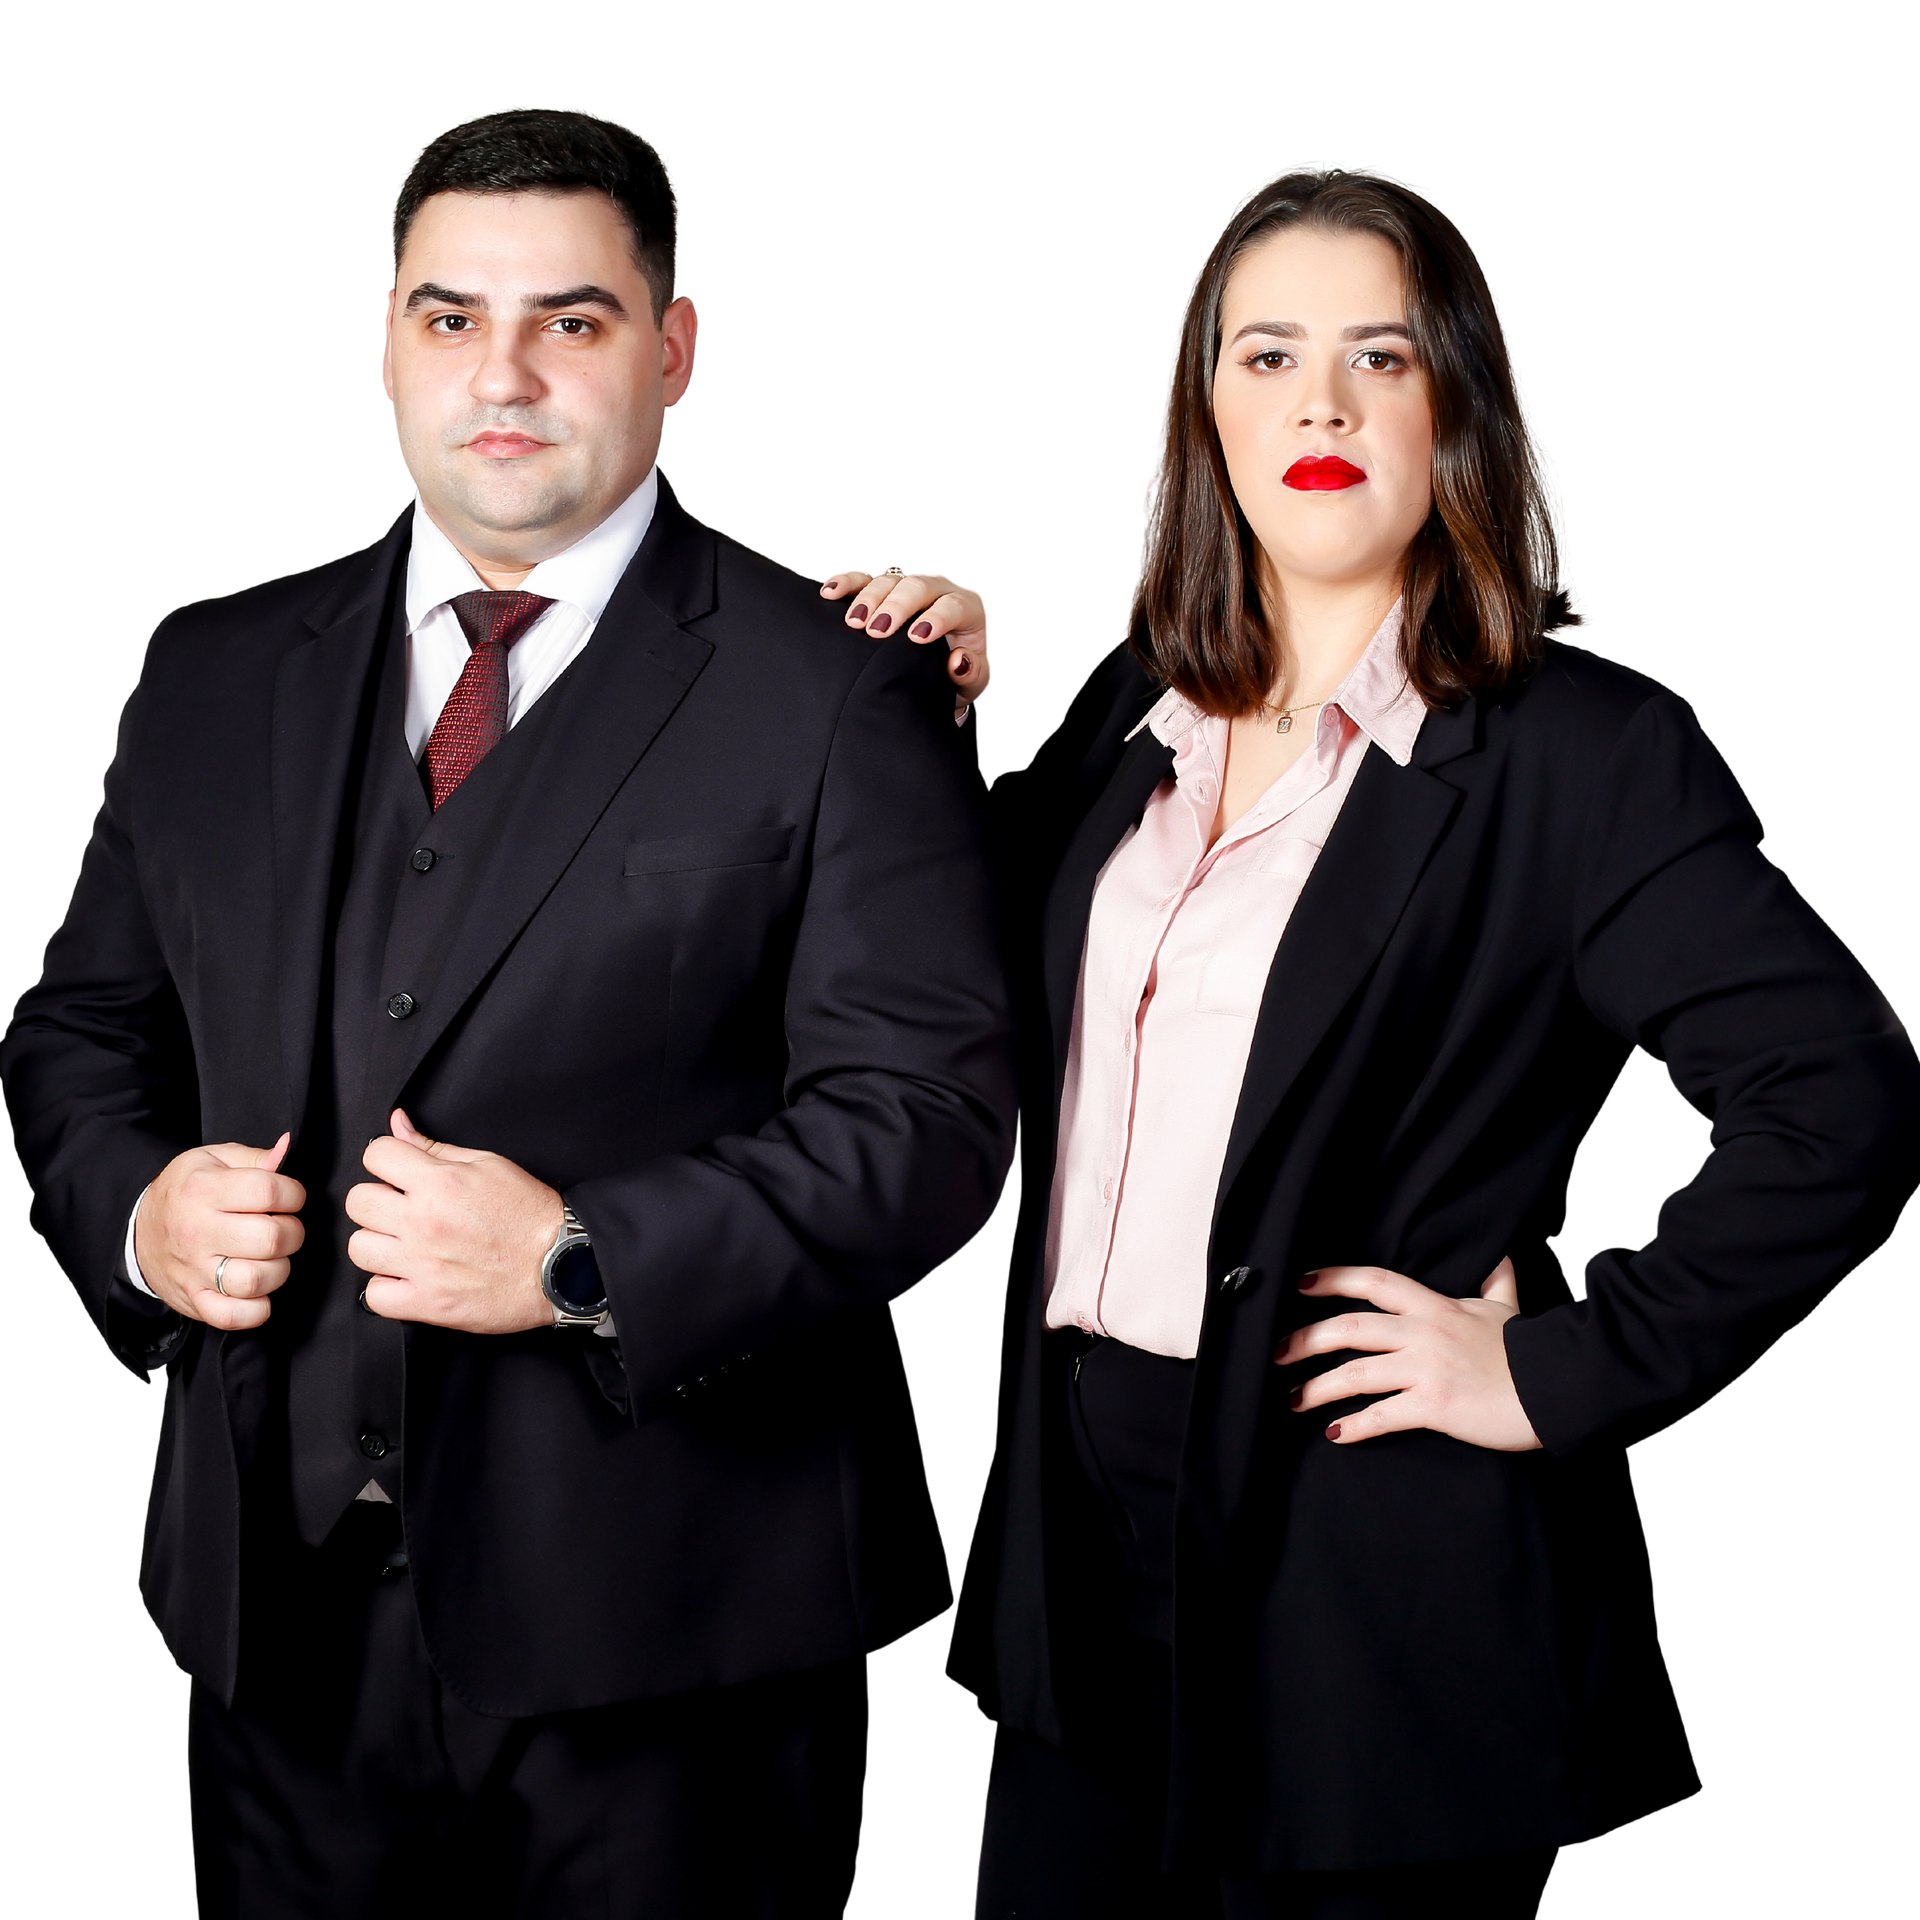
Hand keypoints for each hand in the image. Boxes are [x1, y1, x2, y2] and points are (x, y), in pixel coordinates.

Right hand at [133, 1134, 304, 1329]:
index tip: (290, 1197)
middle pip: (270, 1238)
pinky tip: (259, 1289)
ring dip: (278, 1269)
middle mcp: (196, 1231)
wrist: (138, 1230)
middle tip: (283, 1227)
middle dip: (292, 1232)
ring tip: (271, 1256)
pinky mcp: (194, 1300)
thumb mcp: (213, 1160)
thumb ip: (255, 1157)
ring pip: (256, 1280)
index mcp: (202, 1190)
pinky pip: (233, 1316)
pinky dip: (256, 1309)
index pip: (269, 1191)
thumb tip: (286, 1148)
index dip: (294, 1194)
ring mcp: (194, 1270)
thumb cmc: (186, 1192)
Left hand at [347, 1110, 562, 1333]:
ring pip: (358, 1247)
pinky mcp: (427, 1303)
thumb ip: (435, 1147)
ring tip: (404, 1244)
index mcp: (439, 1183)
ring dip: (378, 1243)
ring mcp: (422, 1265)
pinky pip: (374, 1295)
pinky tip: (408, 1276)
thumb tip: (398, 1124)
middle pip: (357, 1201)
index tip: (399, 1172)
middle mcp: (423, 1223)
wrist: (561, 1264)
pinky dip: (386, 1288)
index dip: (387, 1159)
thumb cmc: (529, 1214)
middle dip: (378, 1199)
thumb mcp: (488, 1164)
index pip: (375, 1154)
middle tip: (403, 1208)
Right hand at [820, 565, 993, 710]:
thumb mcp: (974, 680)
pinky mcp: (883, 589)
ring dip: (868, 598)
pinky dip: (846, 583)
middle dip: (895, 606)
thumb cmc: (959, 672)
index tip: (916, 638)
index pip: (954, 605)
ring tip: (853, 621)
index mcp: (967, 608)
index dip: (936, 618)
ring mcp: (908, 586)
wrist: (943, 669)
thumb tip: (958, 662)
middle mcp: (938, 589)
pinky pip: (862, 578)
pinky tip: (830, 593)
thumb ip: (972, 674)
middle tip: (876, 630)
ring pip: (888, 579)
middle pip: (917, 586)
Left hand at [1273, 1257, 1541, 1450]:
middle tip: (1275, 1351)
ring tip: (1293, 1400)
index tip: (1301, 1283)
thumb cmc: (1530, 1350)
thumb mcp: (1508, 1307)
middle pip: (1349, 1328)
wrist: (1558, 1387)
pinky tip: (1335, 1434)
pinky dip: (1354, 1425)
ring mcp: (1426, 1368)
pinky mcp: (1435, 1404)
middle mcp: (1423, 1332)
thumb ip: (1496, 1280)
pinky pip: (1382, 1415)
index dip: (1334, 1279)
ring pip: (1355, 1373)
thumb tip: (1499, 1252)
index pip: (1374, 1282)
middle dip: (1305, 1339)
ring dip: (1317, 1388)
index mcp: (1435, 1306)